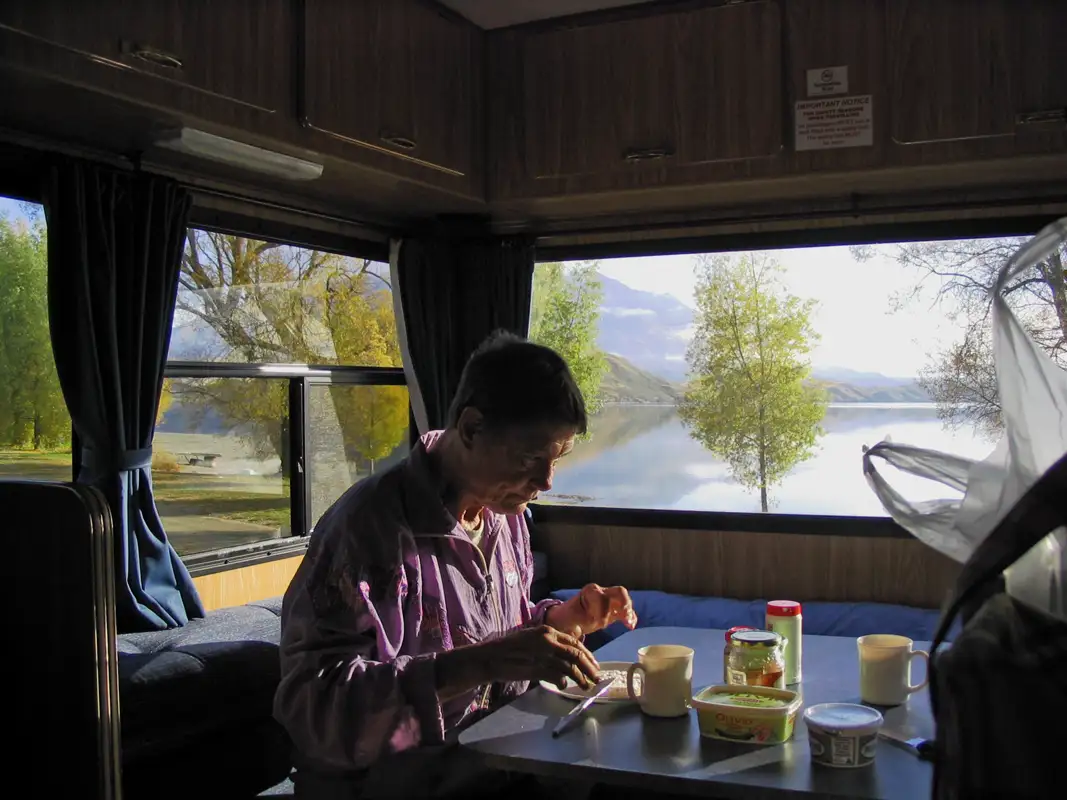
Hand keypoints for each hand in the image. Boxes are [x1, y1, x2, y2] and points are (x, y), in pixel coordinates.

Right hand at [451, 625, 600, 691]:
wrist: (490, 657)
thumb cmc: (508, 648)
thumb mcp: (531, 639)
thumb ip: (548, 645)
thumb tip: (565, 658)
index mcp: (547, 631)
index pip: (574, 642)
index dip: (587, 655)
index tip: (594, 664)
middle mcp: (548, 640)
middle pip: (576, 654)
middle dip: (590, 667)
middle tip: (597, 677)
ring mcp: (543, 655)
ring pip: (569, 667)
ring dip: (581, 678)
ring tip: (587, 687)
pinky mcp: (537, 669)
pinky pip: (557, 677)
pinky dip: (564, 683)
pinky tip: (565, 687)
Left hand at [547, 583, 636, 637]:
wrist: (568, 621)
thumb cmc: (567, 617)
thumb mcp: (569, 617)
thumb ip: (576, 619)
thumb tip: (578, 625)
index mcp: (590, 591)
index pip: (602, 596)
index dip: (601, 610)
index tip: (597, 621)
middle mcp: (602, 592)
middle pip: (619, 592)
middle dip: (625, 603)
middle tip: (625, 617)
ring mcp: (609, 601)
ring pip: (624, 601)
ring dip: (629, 612)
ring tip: (629, 624)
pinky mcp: (614, 611)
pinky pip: (625, 611)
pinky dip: (630, 617)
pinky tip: (630, 626)